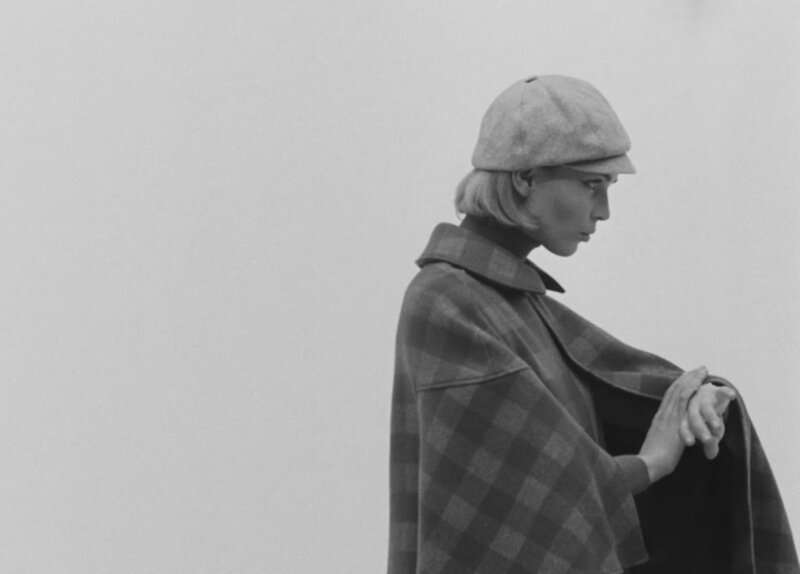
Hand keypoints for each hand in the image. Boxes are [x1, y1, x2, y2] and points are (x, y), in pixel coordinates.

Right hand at [638, 366, 706, 482]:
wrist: (648, 464)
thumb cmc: (652, 461)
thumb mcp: (659, 446)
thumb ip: (665, 439)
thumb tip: (670, 441)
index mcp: (659, 419)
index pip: (669, 396)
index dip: (679, 385)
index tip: (688, 376)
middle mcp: (662, 413)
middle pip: (674, 389)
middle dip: (687, 377)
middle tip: (699, 368)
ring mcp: (667, 416)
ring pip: (679, 391)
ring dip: (692, 379)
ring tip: (703, 370)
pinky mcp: (673, 421)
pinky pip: (681, 401)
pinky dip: (689, 389)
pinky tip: (698, 383)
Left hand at [679, 382, 736, 459]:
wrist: (708, 395)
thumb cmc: (706, 420)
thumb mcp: (708, 434)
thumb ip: (709, 444)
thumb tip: (710, 455)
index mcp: (686, 418)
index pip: (683, 427)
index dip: (685, 434)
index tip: (689, 443)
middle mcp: (693, 408)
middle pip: (693, 417)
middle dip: (699, 428)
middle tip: (706, 439)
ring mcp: (704, 399)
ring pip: (706, 407)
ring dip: (711, 416)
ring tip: (717, 426)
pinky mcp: (716, 392)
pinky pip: (721, 391)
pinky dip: (725, 392)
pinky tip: (731, 395)